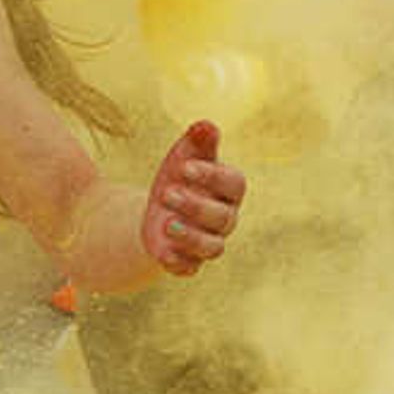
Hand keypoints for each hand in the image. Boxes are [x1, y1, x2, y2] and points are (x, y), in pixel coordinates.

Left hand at [141, 119, 244, 274]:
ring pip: (212, 248)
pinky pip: (191, 268)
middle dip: (196, 206)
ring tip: (167, 224)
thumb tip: (205, 125)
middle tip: (167, 192)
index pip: (233, 184)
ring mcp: (208, 242)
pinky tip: (163, 253)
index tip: (184, 167)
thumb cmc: (181, 176)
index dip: (212, 176)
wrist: (160, 208)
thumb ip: (197, 142)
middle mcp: (225, 219)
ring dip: (190, 238)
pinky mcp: (189, 262)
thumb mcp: (185, 156)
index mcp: (229, 190)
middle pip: (222, 218)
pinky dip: (179, 263)